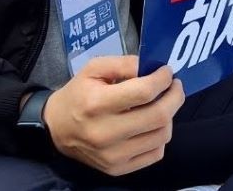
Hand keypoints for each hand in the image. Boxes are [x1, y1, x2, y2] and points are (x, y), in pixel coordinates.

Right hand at [44, 56, 184, 176]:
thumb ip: (124, 63)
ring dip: (170, 116)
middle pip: (158, 116)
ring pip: (161, 136)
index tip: (167, 71)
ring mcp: (113, 156)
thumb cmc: (78, 94)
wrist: (57, 129)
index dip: (163, 79)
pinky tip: (152, 124)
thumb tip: (152, 67)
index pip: (143, 92)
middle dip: (175, 96)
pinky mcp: (118, 169)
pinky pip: (155, 153)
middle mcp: (105, 133)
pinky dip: (160, 136)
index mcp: (97, 104)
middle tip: (175, 86)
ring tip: (164, 103)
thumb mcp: (93, 69)